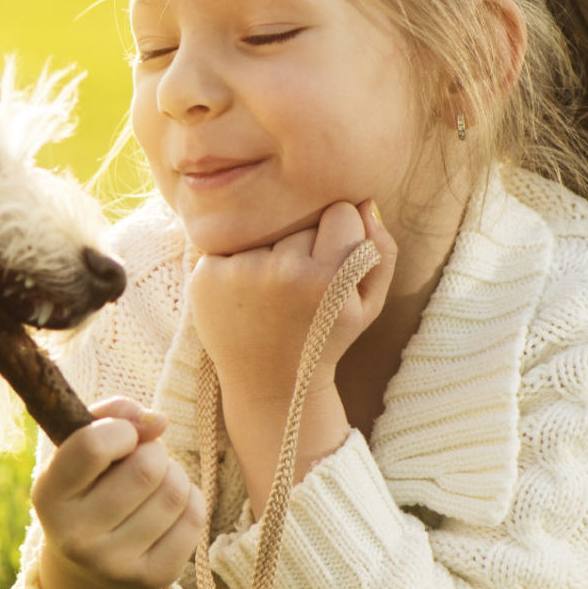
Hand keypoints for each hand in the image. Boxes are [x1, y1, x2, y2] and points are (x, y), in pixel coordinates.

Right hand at [31, 397, 207, 588]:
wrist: (88, 561)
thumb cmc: (89, 486)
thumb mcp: (81, 446)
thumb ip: (112, 415)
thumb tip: (158, 422)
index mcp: (48, 497)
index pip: (93, 446)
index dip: (120, 429)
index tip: (121, 436)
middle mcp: (75, 538)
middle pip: (147, 468)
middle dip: (154, 452)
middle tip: (142, 461)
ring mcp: (113, 564)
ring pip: (175, 492)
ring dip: (173, 474)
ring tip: (155, 483)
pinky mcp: (151, 578)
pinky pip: (194, 518)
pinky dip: (191, 500)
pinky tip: (169, 507)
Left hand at [186, 200, 396, 512]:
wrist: (269, 385)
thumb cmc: (325, 339)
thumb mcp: (368, 305)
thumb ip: (381, 251)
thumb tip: (362, 202)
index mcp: (329, 281)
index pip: (340, 211)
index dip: (340, 233)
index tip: (332, 263)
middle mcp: (284, 274)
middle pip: (301, 218)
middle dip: (305, 241)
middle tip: (299, 287)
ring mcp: (241, 274)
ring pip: (267, 226)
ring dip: (271, 248)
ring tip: (272, 291)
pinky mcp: (207, 276)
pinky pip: (232, 240)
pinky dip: (238, 259)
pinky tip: (245, 294)